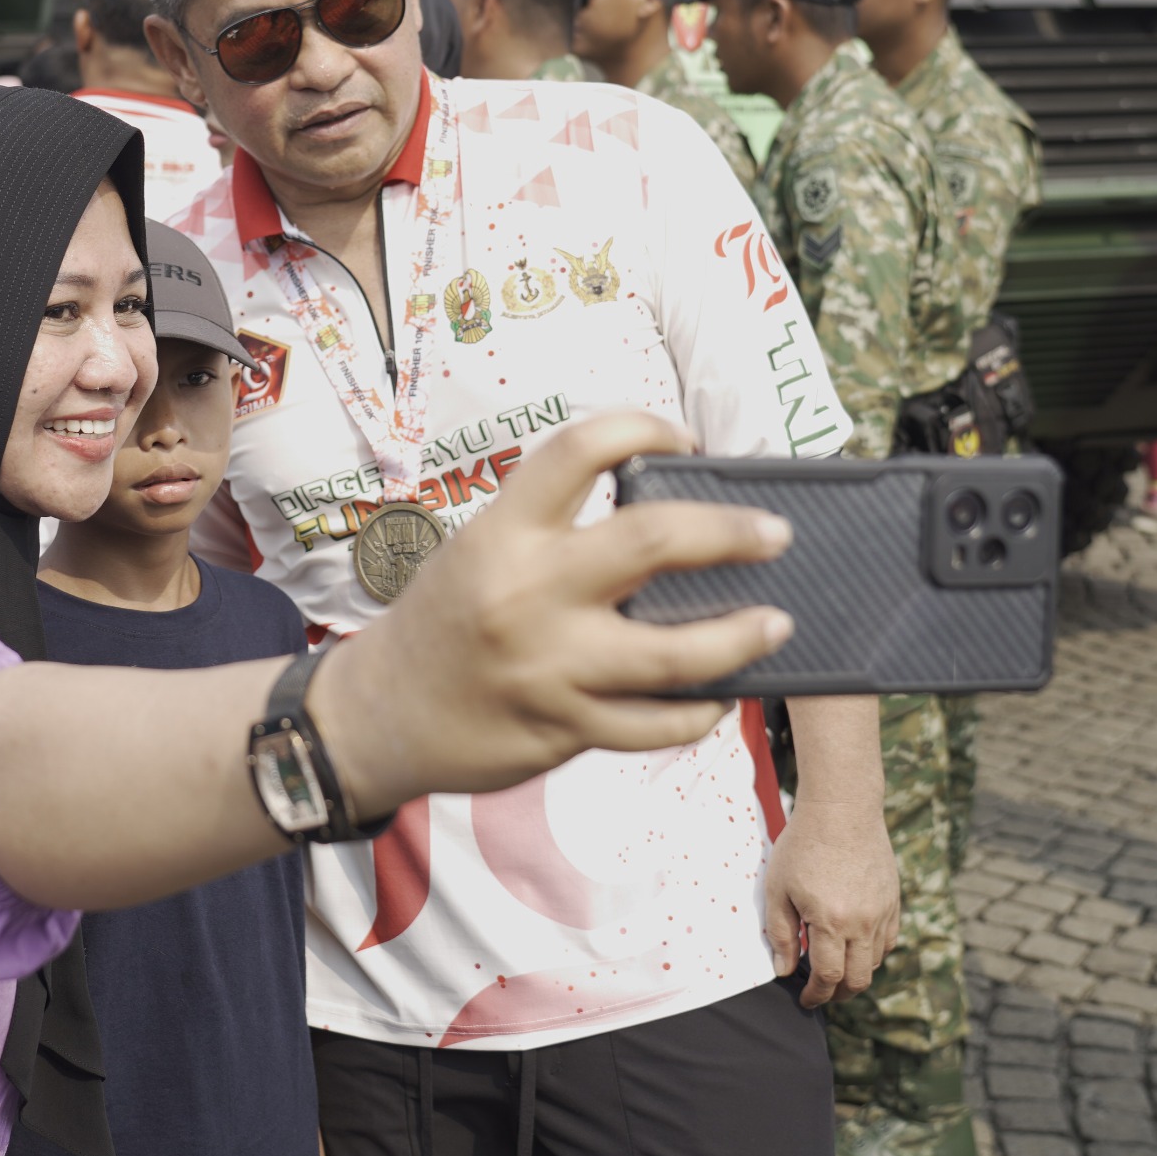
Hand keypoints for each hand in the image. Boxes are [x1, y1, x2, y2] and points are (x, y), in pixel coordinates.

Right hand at [313, 411, 794, 815]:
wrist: (381, 714)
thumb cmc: (445, 620)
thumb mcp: (481, 551)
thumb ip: (556, 534)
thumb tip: (668, 525)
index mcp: (503, 531)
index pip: (580, 449)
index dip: (644, 427)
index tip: (685, 440)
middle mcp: (528, 592)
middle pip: (654, 541)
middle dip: (731, 532)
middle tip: (774, 533)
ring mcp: (549, 666)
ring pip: (674, 653)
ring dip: (740, 636)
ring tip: (776, 623)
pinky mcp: (563, 728)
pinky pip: (655, 724)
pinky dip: (698, 710)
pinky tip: (717, 694)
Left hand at [763, 799, 899, 1007]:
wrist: (842, 810)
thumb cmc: (803, 846)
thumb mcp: (778, 889)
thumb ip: (781, 933)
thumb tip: (785, 971)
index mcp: (831, 922)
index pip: (828, 977)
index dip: (816, 995)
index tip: (806, 1000)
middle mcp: (862, 923)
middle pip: (858, 979)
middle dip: (838, 993)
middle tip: (821, 993)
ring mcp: (882, 913)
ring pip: (875, 962)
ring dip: (856, 974)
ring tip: (835, 970)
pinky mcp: (893, 901)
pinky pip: (888, 941)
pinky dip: (873, 953)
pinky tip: (854, 948)